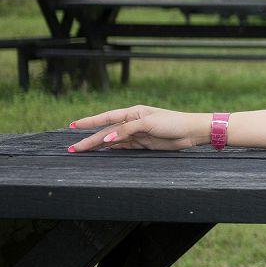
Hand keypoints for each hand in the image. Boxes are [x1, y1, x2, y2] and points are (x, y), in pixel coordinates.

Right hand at [66, 105, 209, 151]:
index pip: (106, 117)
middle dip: (90, 139)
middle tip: (73, 148)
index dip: (89, 122)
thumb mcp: (148, 124)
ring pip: (112, 141)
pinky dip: (111, 150)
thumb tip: (107, 139)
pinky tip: (100, 153)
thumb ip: (127, 131)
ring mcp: (136, 134)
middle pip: (106, 132)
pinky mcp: (142, 144)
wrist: (190, 132)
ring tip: (81, 151)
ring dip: (97, 146)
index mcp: (133, 112)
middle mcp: (132, 122)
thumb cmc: (172, 123)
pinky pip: (122, 147)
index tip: (73, 125)